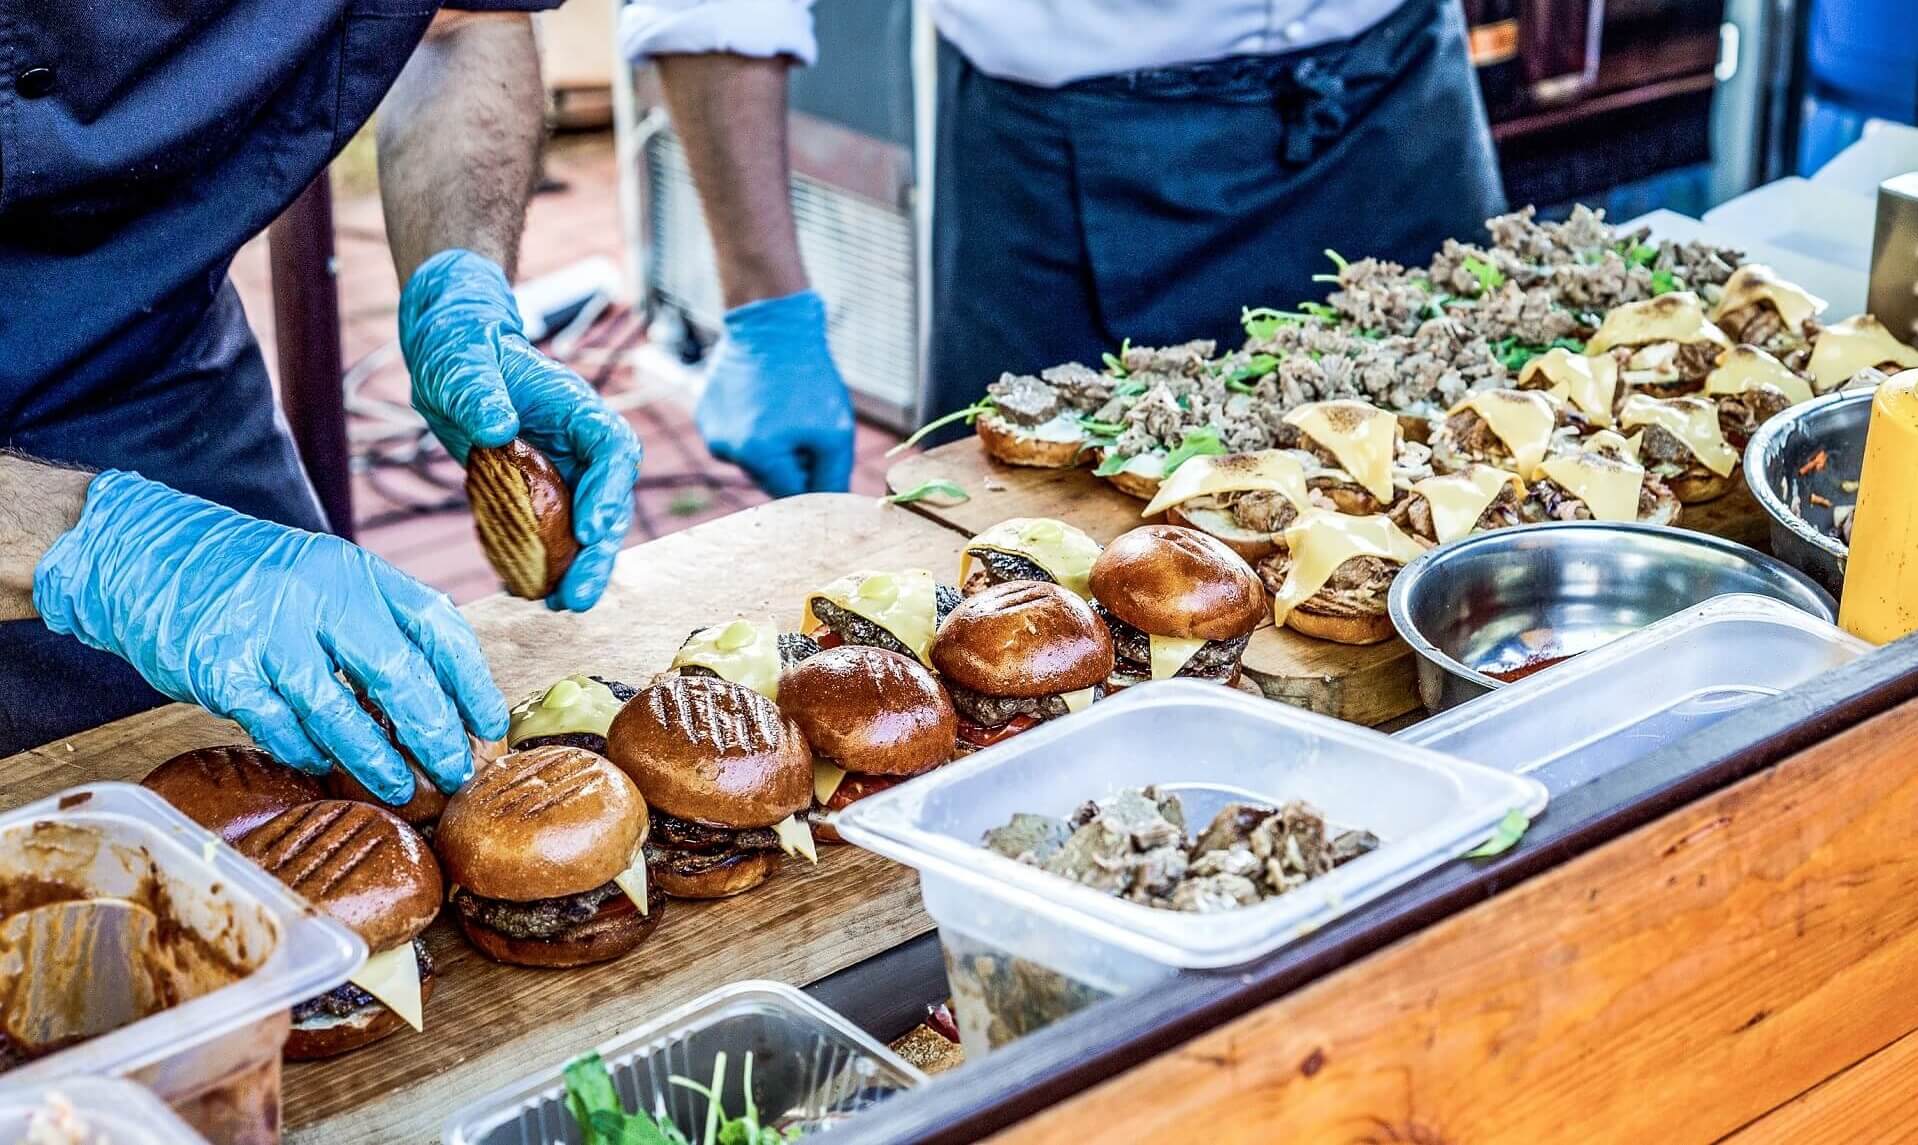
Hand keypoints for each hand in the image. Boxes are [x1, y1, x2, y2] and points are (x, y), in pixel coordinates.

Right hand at [33, 472, 508, 803]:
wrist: (137, 554)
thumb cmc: (245, 577)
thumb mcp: (322, 576)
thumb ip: (373, 623)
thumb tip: (436, 697)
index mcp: (355, 570)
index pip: (436, 623)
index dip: (471, 679)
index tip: (489, 723)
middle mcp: (319, 595)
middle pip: (400, 674)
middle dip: (435, 732)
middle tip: (457, 771)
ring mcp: (269, 631)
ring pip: (341, 713)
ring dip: (377, 760)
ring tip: (403, 788)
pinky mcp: (222, 668)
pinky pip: (279, 727)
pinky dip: (307, 752)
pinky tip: (322, 767)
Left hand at [399, 249, 641, 610]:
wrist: (448, 356)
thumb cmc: (461, 348)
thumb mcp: (462, 363)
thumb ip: (479, 391)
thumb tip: (497, 426)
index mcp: (576, 408)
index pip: (611, 449)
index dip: (608, 491)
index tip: (589, 528)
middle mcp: (580, 444)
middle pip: (609, 501)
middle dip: (599, 552)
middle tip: (577, 596)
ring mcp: (564, 471)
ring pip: (587, 526)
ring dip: (579, 567)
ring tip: (561, 604)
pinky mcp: (541, 492)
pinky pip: (553, 533)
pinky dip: (546, 563)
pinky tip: (528, 591)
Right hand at [697, 290, 855, 496]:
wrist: (772, 325)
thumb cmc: (809, 378)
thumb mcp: (837, 432)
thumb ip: (832, 479)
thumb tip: (830, 507)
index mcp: (757, 456)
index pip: (792, 495)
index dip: (813, 475)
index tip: (821, 451)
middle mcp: (726, 450)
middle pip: (769, 479)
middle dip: (791, 461)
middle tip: (805, 423)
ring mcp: (710, 432)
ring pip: (751, 459)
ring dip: (771, 445)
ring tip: (784, 407)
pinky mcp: (704, 414)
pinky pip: (736, 437)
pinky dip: (752, 426)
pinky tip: (764, 398)